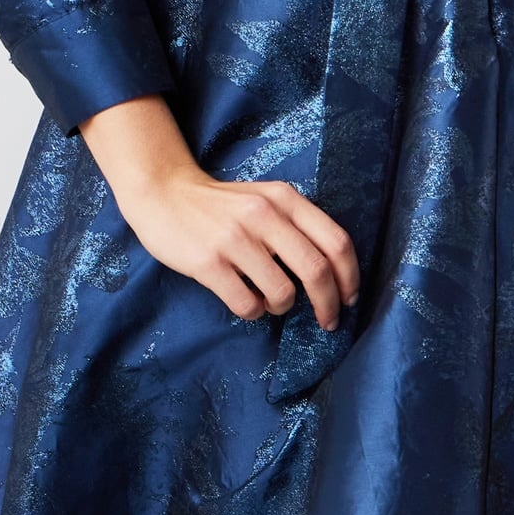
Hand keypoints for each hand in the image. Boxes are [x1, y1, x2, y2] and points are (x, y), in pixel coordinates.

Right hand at [77, 94, 358, 330]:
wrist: (163, 193)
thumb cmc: (221, 205)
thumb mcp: (265, 199)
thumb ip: (296, 225)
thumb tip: (333, 274)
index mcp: (284, 199)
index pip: (336, 241)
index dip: (350, 277)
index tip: (349, 299)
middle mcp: (264, 215)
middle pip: (316, 271)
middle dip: (329, 304)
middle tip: (328, 321)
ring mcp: (234, 239)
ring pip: (282, 293)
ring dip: (282, 306)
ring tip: (269, 299)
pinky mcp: (208, 263)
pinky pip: (247, 304)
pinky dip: (253, 311)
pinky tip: (245, 300)